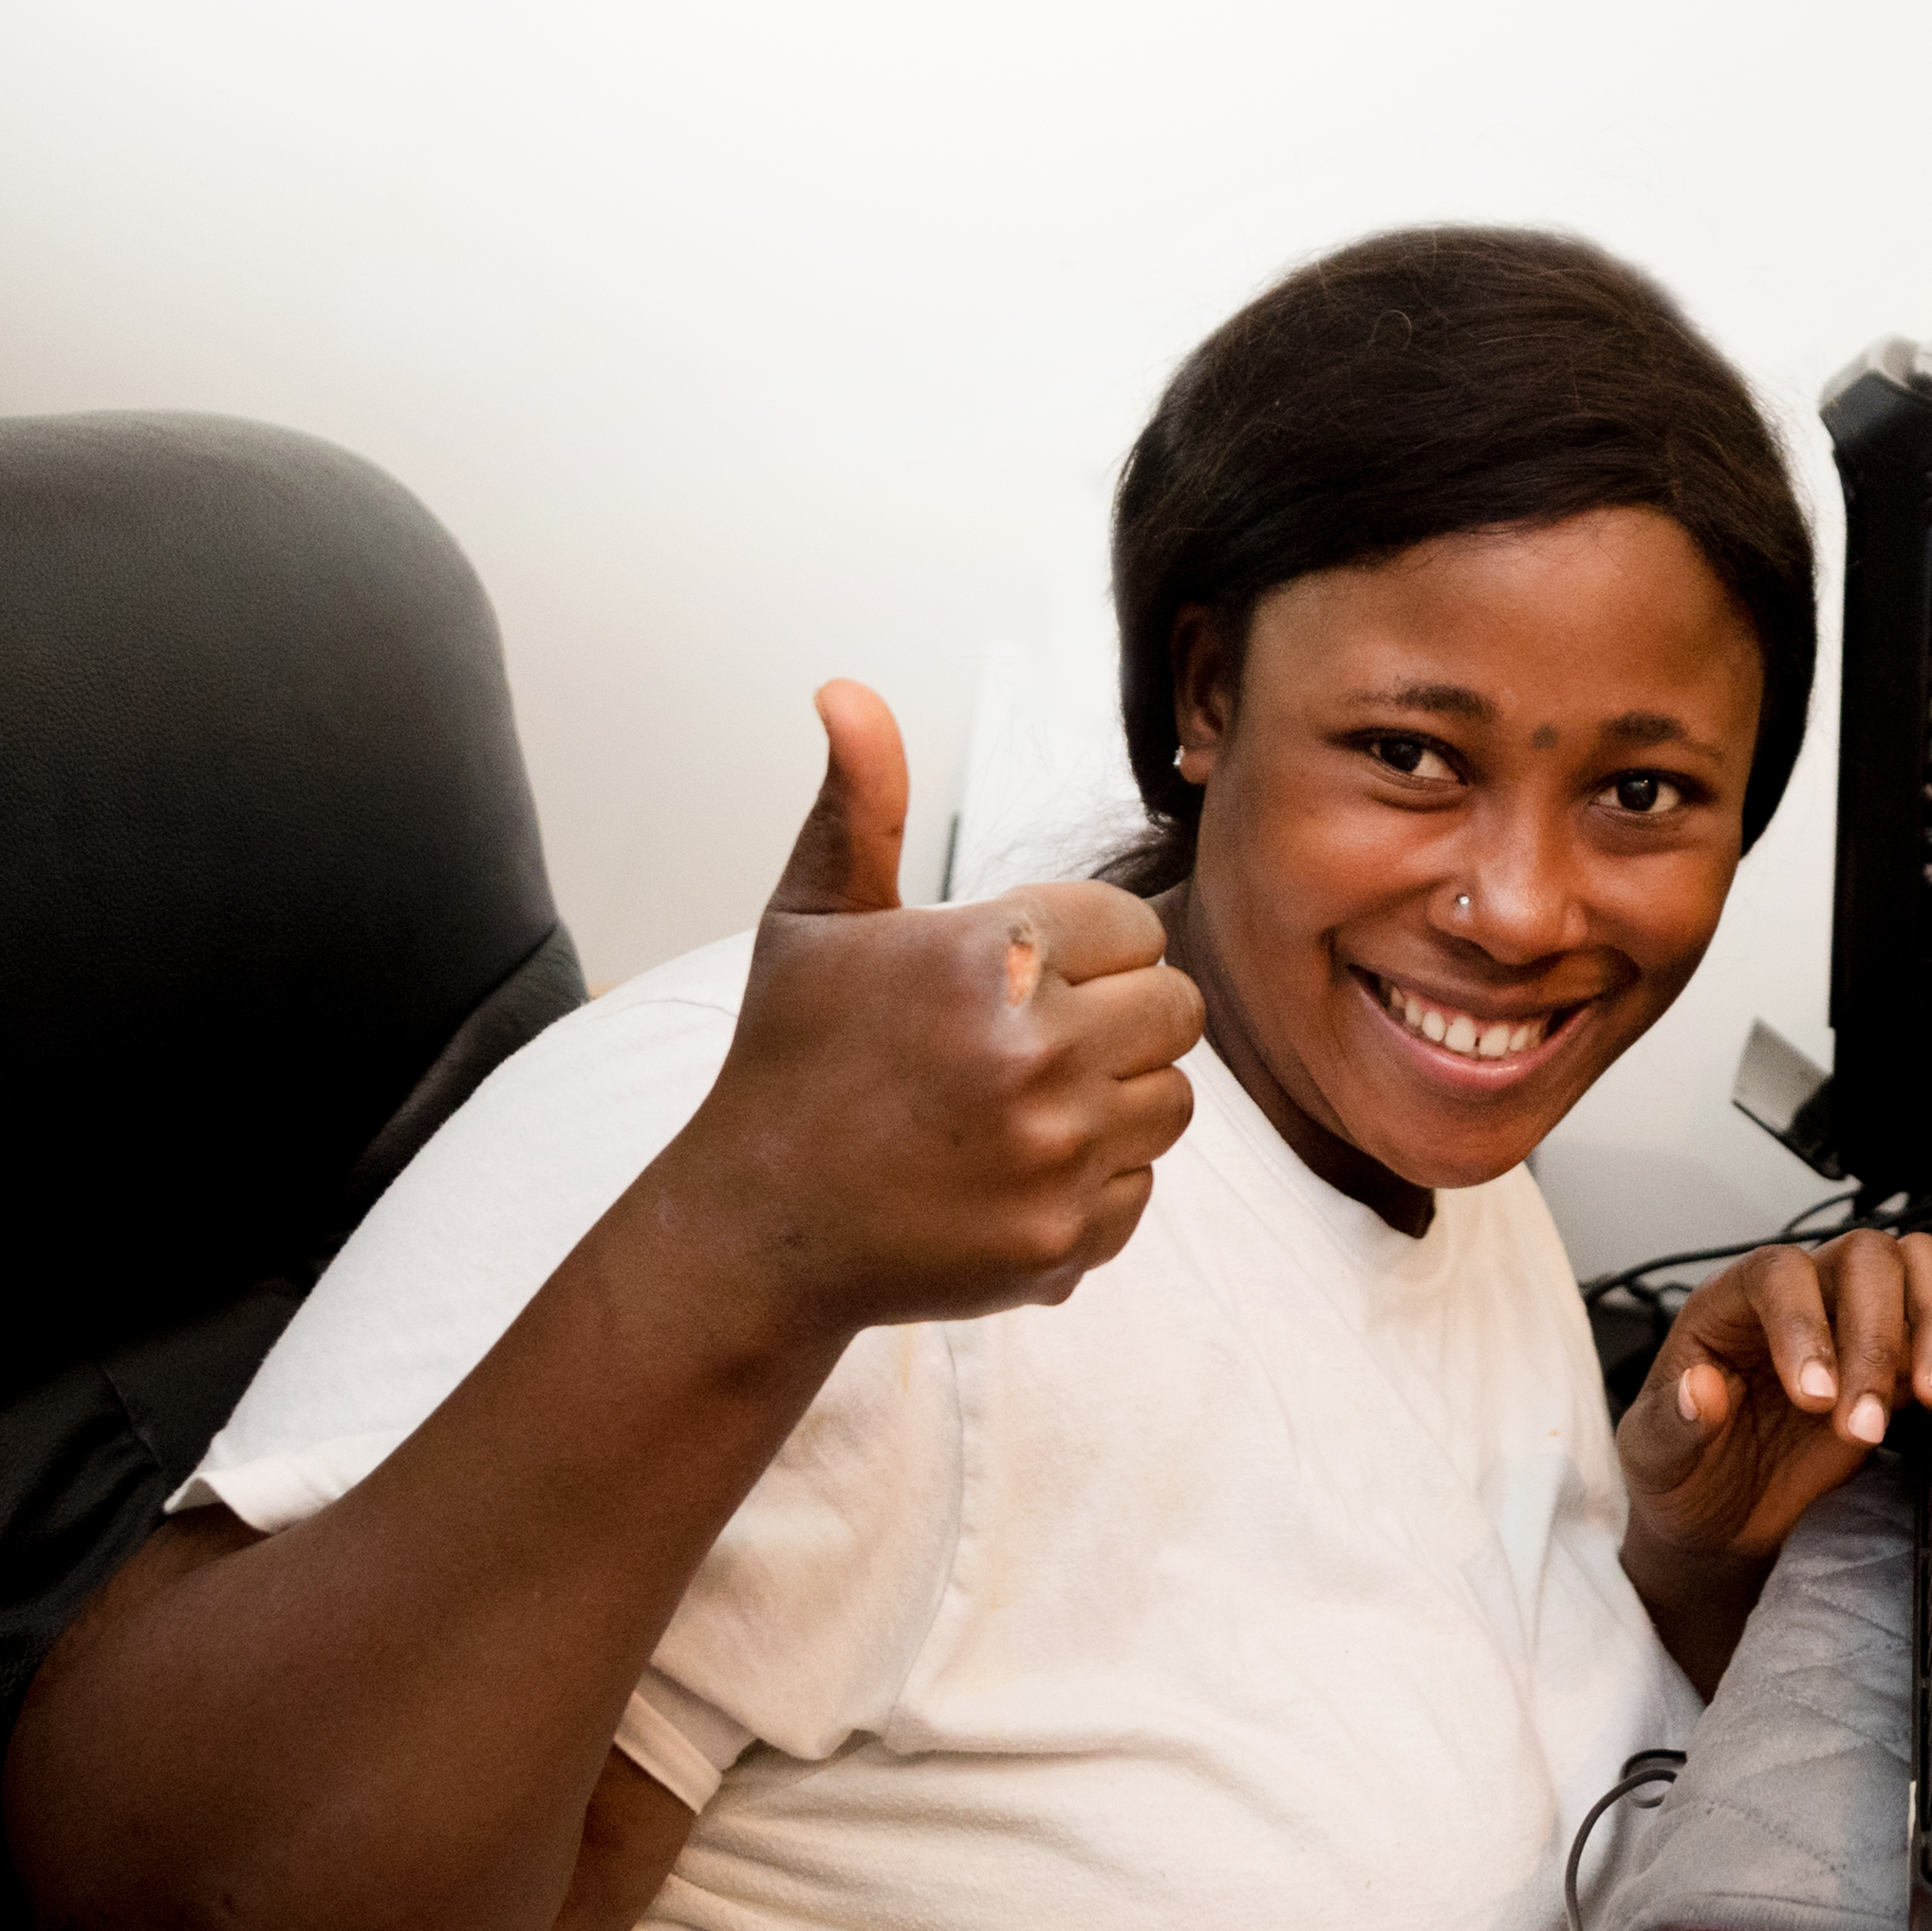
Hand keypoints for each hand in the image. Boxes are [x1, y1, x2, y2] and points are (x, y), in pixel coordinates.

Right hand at [655, 682, 1207, 1344]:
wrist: (755, 1230)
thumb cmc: (788, 1062)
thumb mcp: (812, 920)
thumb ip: (860, 803)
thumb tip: (846, 691)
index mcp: (993, 955)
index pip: (1136, 927)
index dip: (1086, 950)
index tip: (1023, 979)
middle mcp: (1037, 1051)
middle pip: (1176, 1009)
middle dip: (1118, 1019)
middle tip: (1035, 1042)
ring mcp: (1056, 1154)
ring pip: (1173, 1102)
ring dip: (1114, 1102)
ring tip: (1023, 1108)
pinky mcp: (1065, 1239)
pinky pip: (1141, 1189)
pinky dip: (1092, 1186)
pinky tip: (1010, 1177)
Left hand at [1615, 1232, 1931, 1684]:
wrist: (1723, 1523)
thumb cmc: (1685, 1476)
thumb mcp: (1655, 1459)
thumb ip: (1673, 1424)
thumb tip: (1703, 1391)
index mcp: (1730, 1304)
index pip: (1780, 1274)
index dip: (1805, 1326)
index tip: (1814, 1398)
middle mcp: (1800, 1297)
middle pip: (1863, 1259)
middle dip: (1878, 1338)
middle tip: (1866, 1424)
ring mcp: (1856, 1319)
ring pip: (1917, 1266)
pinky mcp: (1901, 1356)